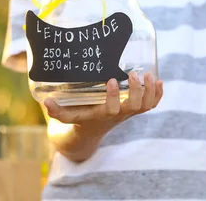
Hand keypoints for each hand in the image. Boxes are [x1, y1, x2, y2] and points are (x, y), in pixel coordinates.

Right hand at [44, 72, 162, 134]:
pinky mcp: (135, 109)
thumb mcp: (67, 116)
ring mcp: (129, 112)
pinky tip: (159, 81)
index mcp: (103, 114)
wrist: (91, 133)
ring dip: (150, 91)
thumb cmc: (79, 119)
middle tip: (133, 73)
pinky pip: (151, 105)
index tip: (109, 80)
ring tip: (149, 74)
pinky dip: (158, 95)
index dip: (112, 95)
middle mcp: (119, 114)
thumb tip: (46, 102)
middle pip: (134, 106)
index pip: (111, 108)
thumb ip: (57, 111)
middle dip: (136, 90)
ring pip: (146, 106)